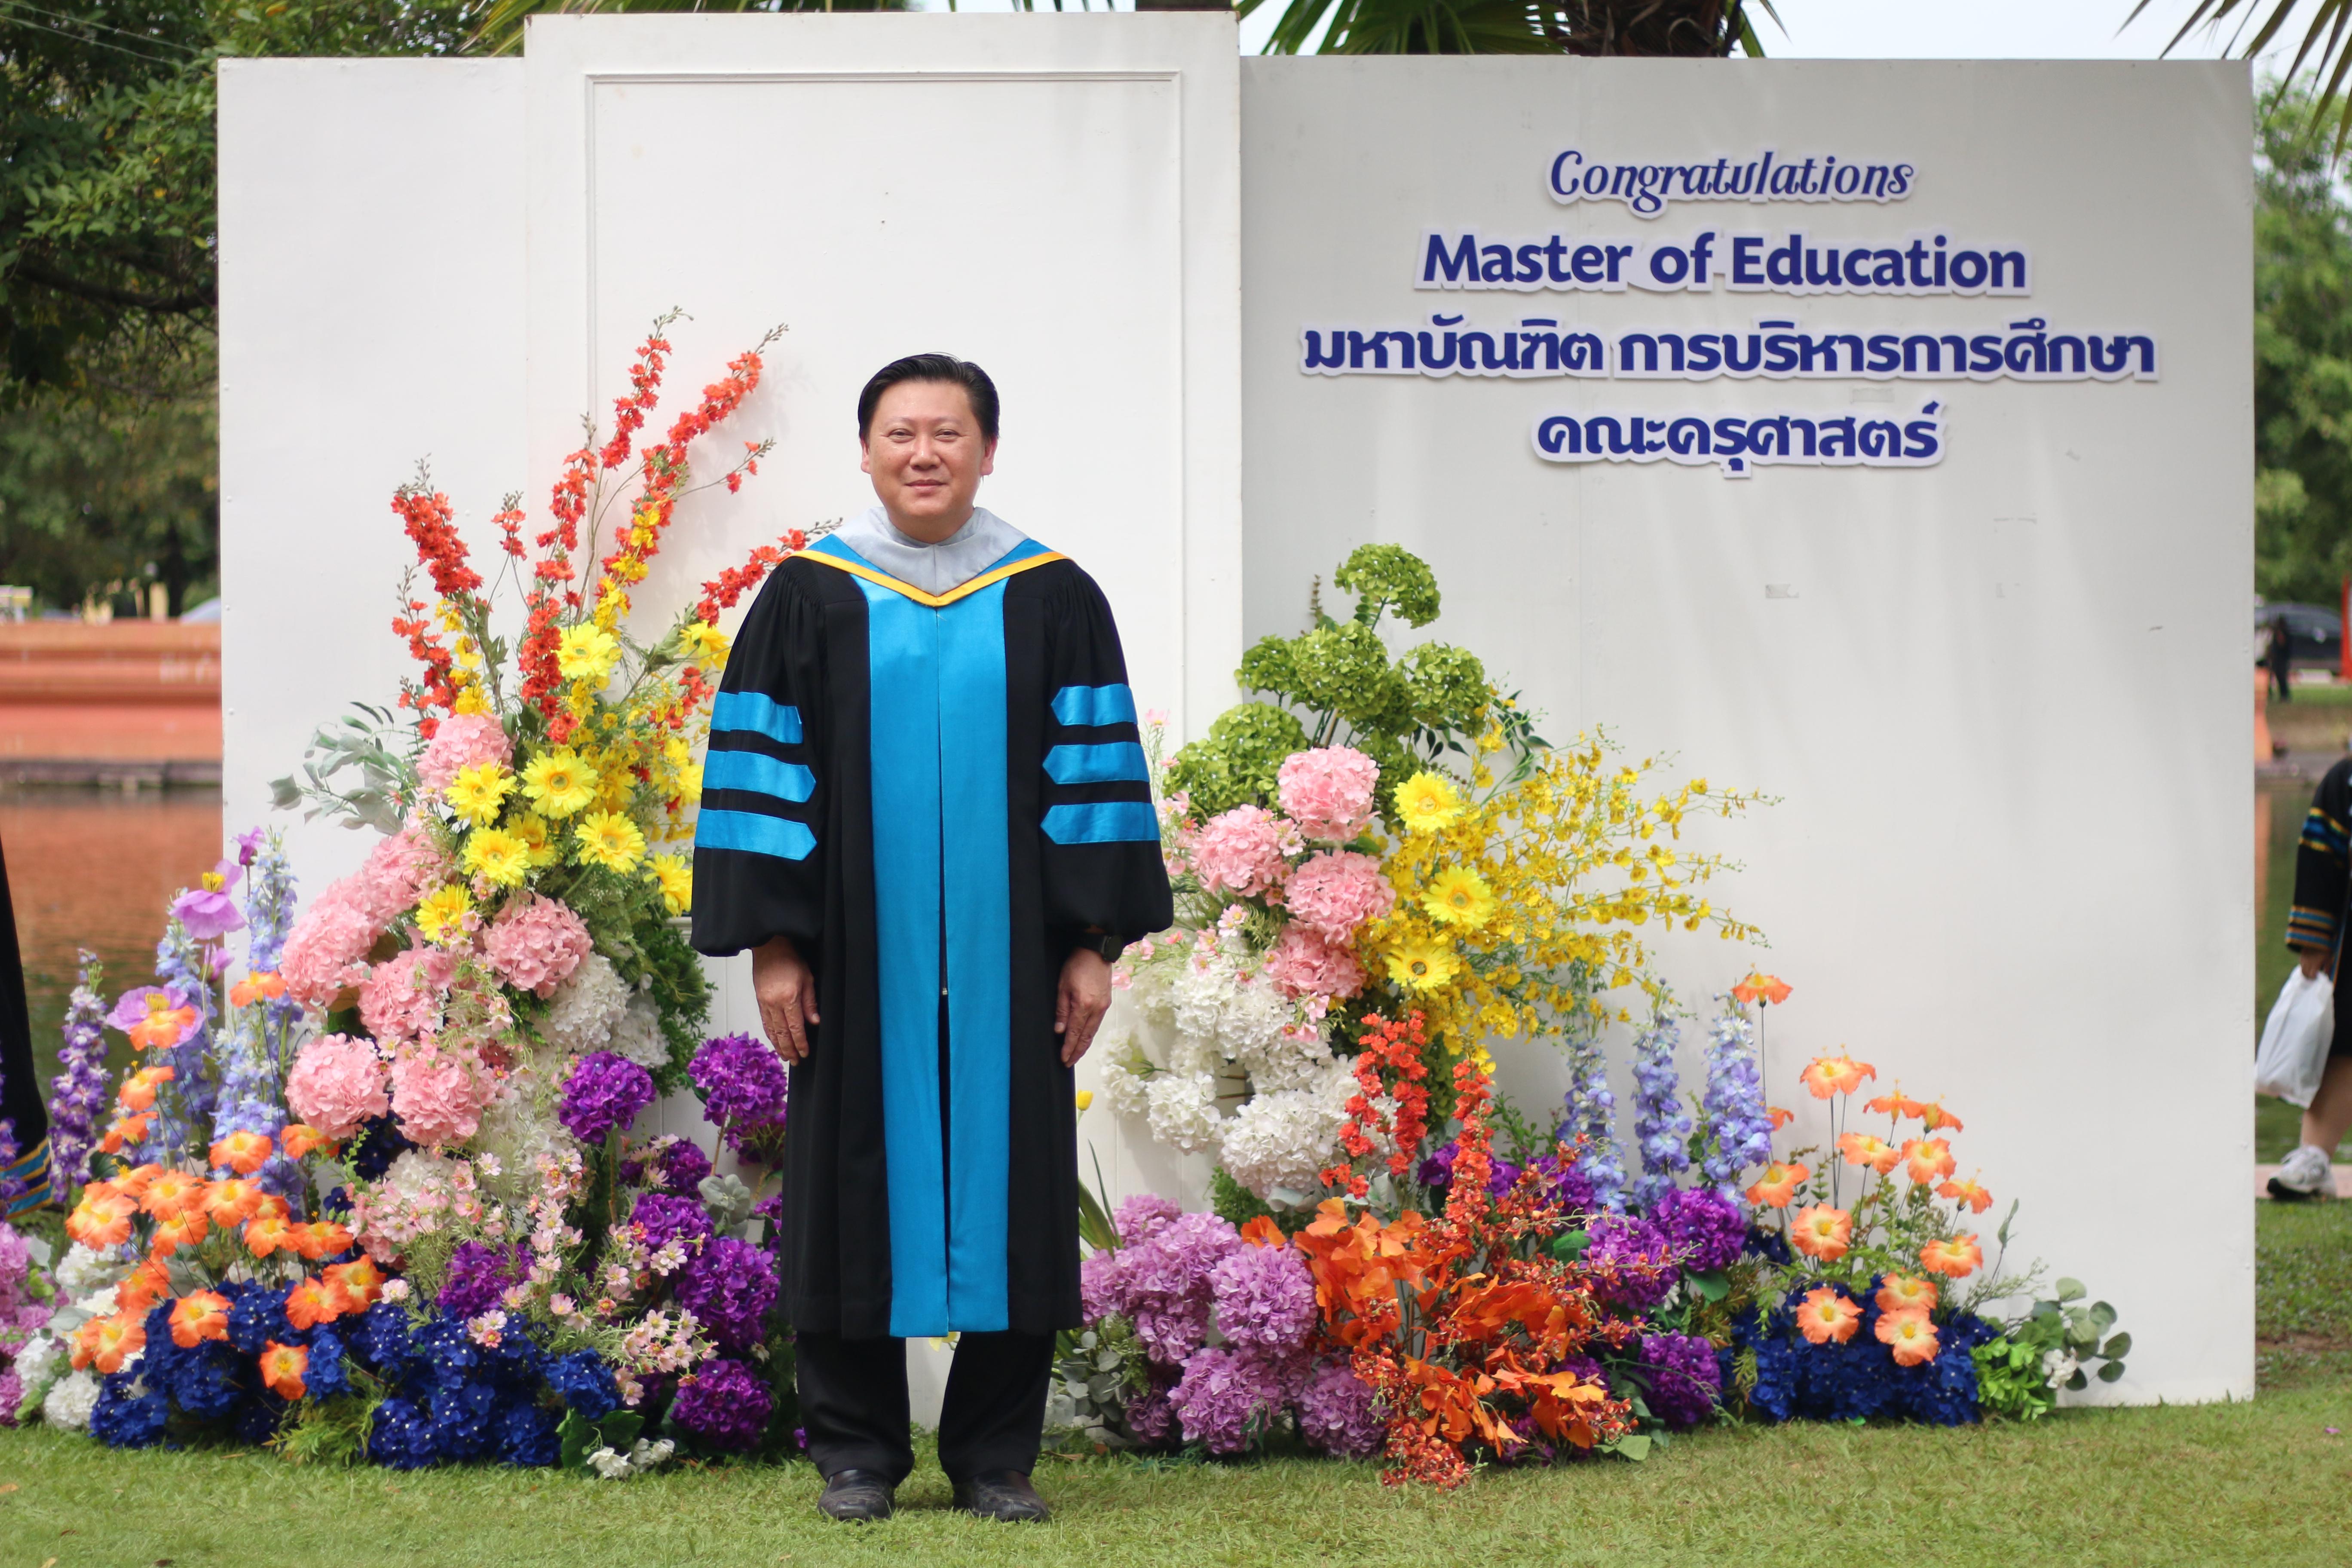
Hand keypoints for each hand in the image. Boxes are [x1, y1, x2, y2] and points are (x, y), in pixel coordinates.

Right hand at [752, 935, 819, 1062]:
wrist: (769, 948)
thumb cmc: (790, 959)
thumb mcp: (807, 978)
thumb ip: (810, 1002)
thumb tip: (814, 1022)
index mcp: (789, 998)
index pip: (795, 1027)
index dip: (800, 1043)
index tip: (804, 1053)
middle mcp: (774, 1004)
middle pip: (782, 1033)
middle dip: (789, 1049)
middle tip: (795, 1061)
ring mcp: (764, 1003)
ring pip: (771, 1030)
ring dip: (778, 1045)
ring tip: (784, 1056)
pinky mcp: (759, 1001)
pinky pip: (764, 1022)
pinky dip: (770, 1034)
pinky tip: (774, 1041)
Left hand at [1056, 946, 1112, 1066]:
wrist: (1096, 952)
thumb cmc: (1077, 965)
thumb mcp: (1062, 986)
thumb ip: (1061, 1010)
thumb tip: (1059, 1030)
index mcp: (1083, 1005)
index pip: (1075, 1033)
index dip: (1068, 1048)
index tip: (1063, 1059)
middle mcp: (1096, 1009)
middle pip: (1086, 1037)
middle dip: (1077, 1052)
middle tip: (1068, 1062)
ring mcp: (1103, 1006)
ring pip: (1093, 1032)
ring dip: (1084, 1045)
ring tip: (1076, 1054)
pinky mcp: (1106, 1003)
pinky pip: (1097, 1023)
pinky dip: (1090, 1034)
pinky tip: (1085, 1038)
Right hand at [2302, 946, 2331, 981]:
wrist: (2317, 939)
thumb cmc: (2325, 949)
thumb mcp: (2329, 958)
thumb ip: (2327, 967)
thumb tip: (2327, 974)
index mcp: (2315, 964)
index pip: (2311, 975)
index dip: (2313, 978)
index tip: (2317, 977)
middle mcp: (2307, 963)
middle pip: (2305, 974)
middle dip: (2308, 976)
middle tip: (2313, 977)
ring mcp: (2303, 959)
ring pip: (2302, 969)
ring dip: (2305, 972)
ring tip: (2310, 972)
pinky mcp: (2301, 956)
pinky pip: (2301, 964)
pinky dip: (2304, 966)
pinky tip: (2308, 965)